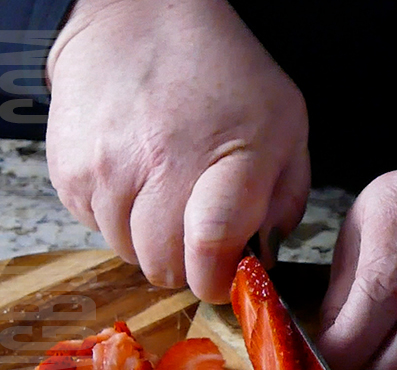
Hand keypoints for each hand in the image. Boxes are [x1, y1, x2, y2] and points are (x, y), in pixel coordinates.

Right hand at [45, 0, 309, 302]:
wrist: (140, 21)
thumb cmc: (224, 75)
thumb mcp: (286, 126)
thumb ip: (285, 199)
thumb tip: (261, 257)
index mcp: (230, 155)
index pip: (212, 245)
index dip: (218, 277)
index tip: (224, 275)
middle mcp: (161, 165)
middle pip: (165, 264)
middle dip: (187, 261)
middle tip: (198, 228)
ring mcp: (107, 168)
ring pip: (128, 253)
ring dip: (150, 238)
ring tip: (166, 192)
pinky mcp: (69, 171)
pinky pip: (95, 228)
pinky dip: (118, 217)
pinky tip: (136, 178)